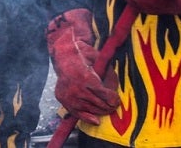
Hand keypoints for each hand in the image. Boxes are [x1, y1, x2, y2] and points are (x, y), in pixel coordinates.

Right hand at [47, 9, 120, 123]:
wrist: (64, 59)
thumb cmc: (84, 58)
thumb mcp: (99, 60)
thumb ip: (109, 74)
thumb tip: (115, 89)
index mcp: (86, 78)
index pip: (104, 95)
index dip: (113, 99)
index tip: (116, 100)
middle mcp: (76, 89)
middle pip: (99, 104)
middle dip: (109, 106)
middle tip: (114, 105)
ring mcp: (69, 96)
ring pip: (91, 110)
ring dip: (101, 111)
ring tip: (107, 109)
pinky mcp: (64, 100)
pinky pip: (78, 114)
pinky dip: (88, 118)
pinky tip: (97, 121)